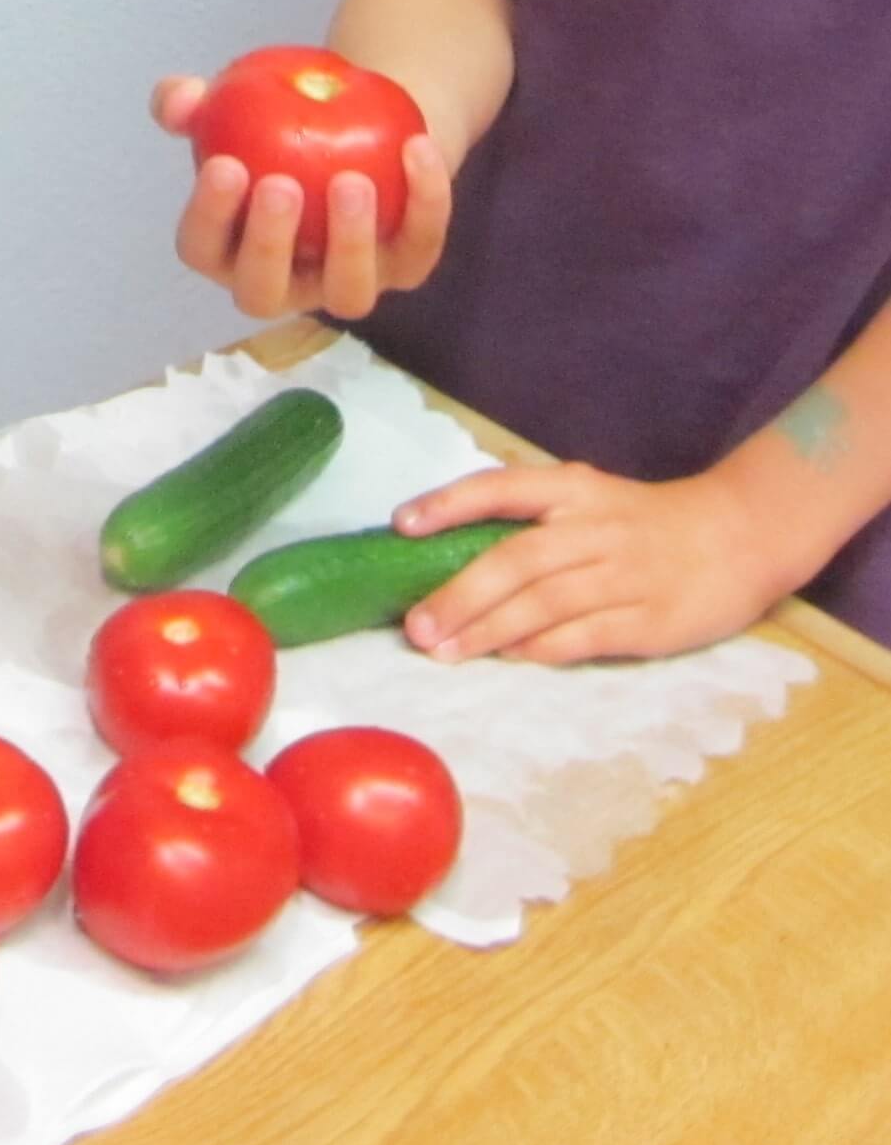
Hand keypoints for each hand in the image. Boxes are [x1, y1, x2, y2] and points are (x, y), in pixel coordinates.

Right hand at [151, 75, 452, 319]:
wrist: (370, 124)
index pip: (203, 250)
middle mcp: (285, 282)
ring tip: (351, 179)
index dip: (209, 218)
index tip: (224, 164)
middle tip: (280, 185)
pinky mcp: (407, 266)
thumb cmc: (286, 126)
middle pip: (264, 293)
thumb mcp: (234, 104)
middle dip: (269, 246)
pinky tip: (415, 148)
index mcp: (230, 251)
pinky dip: (424, 201)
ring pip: (347, 293)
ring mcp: (347, 282)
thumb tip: (181, 99)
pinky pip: (419, 246)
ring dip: (349, 243)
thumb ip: (191, 100)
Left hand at [390, 463, 782, 664]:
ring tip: (443, 651)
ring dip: (487, 630)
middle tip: (415, 627)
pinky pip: (583, 636)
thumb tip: (452, 557)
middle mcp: (595, 528)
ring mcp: (625, 574)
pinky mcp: (650, 619)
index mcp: (574, 490)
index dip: (448, 503)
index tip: (401, 524)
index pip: (501, 487)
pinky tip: (508, 656)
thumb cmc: (645, 522)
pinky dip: (540, 648)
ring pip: (543, 603)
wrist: (743, 534)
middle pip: (515, 560)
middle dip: (458, 596)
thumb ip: (531, 521)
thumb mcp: (589, 499)